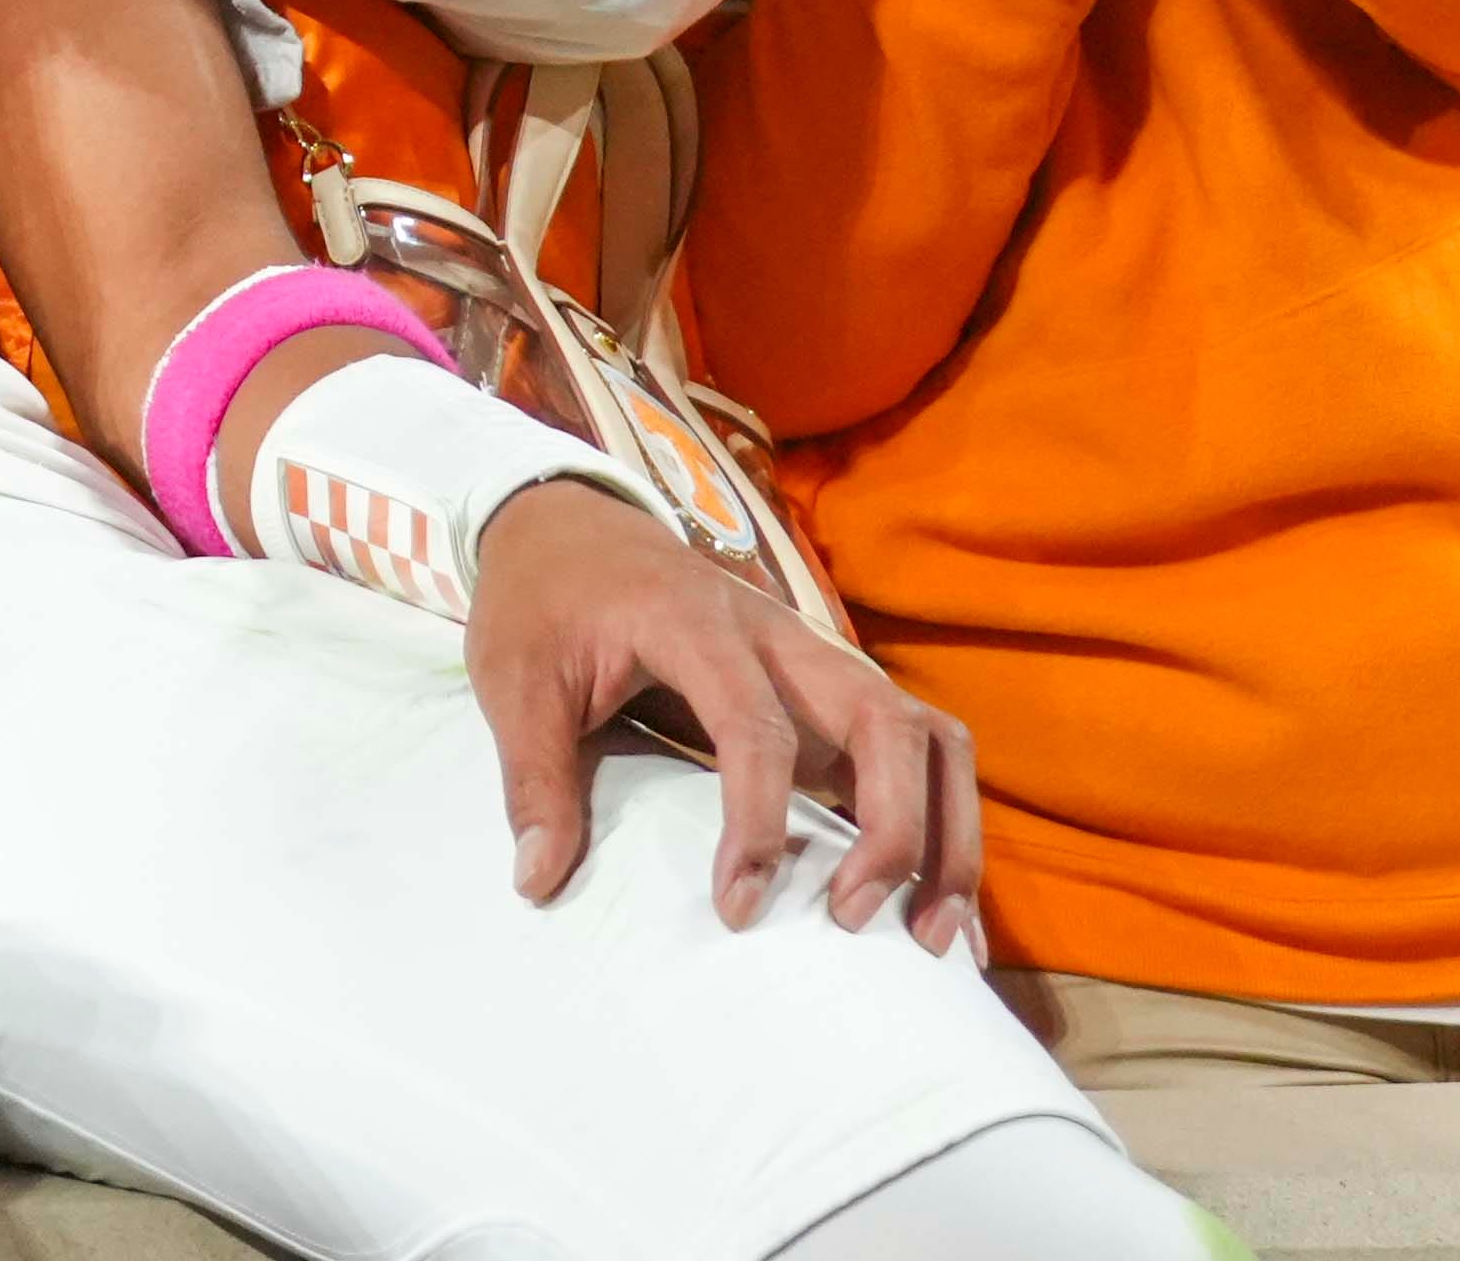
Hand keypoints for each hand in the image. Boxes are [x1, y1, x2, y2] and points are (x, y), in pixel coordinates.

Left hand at [466, 483, 981, 952]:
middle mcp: (782, 637)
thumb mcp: (513, 679)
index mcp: (696, 623)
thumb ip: (533, 777)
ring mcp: (820, 663)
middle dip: (893, 828)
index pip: (756, 724)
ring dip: (946, 833)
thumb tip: (539, 881)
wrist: (569, 524)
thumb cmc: (543, 602)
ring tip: (930, 935)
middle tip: (852, 920)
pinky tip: (937, 905)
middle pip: (884, 721)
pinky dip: (946, 823)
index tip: (737, 906)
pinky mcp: (831, 694)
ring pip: (928, 735)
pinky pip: (919, 751)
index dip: (757, 821)